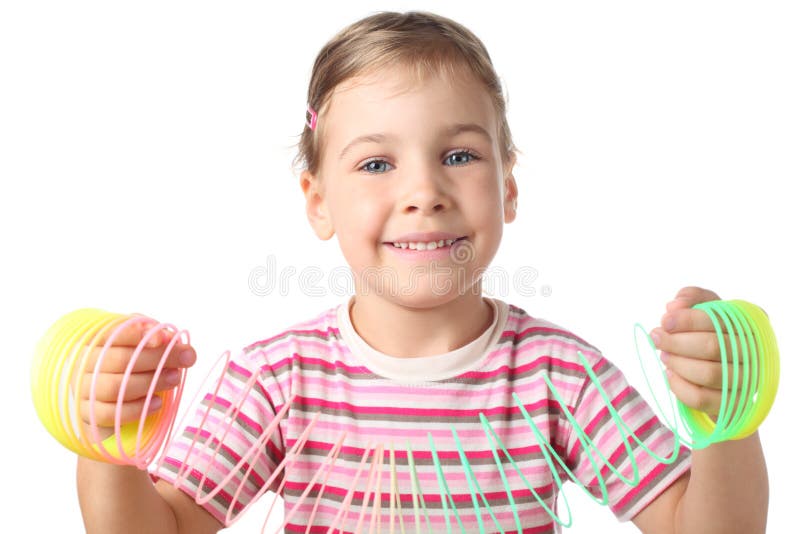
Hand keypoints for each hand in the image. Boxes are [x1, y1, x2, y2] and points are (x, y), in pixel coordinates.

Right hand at [76, 319, 196, 441]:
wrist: (107, 397)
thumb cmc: (129, 363)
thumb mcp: (140, 343)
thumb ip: (153, 336)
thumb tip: (170, 337)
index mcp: (95, 340)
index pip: (113, 333)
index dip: (137, 334)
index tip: (164, 338)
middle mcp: (84, 363)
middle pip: (120, 360)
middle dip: (157, 358)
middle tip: (187, 358)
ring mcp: (84, 390)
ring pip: (116, 388)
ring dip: (151, 383)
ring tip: (175, 378)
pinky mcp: (89, 414)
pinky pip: (111, 415)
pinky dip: (137, 409)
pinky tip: (158, 402)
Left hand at [650, 286, 745, 417]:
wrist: (721, 373)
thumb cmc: (711, 333)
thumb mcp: (705, 309)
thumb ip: (692, 298)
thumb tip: (674, 306)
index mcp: (749, 324)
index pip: (718, 320)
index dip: (687, 319)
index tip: (664, 320)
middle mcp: (755, 353)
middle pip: (712, 347)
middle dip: (676, 342)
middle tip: (657, 338)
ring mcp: (747, 381)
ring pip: (708, 374)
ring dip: (677, 363)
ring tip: (665, 356)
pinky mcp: (733, 405)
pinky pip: (701, 398)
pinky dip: (679, 386)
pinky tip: (670, 375)